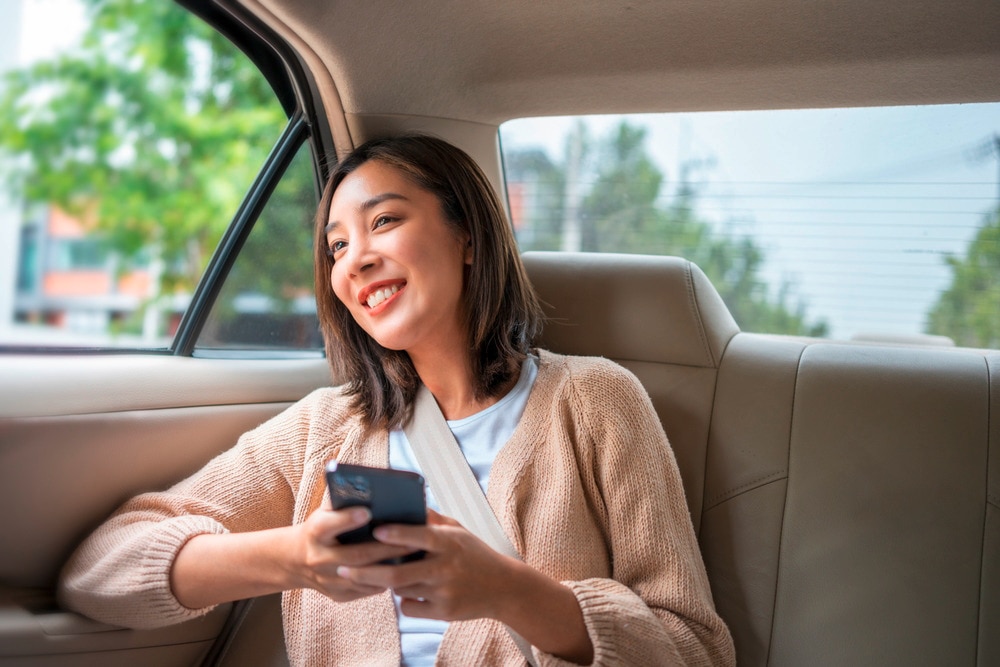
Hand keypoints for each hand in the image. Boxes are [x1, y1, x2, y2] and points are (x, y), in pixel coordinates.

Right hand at [290, 496, 423, 601]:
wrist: (297, 560)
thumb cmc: (321, 528)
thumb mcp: (324, 511)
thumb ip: (343, 503)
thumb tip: (373, 492)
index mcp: (315, 532)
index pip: (328, 525)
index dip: (347, 519)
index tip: (367, 511)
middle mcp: (319, 559)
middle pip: (357, 555)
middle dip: (387, 549)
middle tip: (413, 541)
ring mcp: (328, 580)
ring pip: (365, 577)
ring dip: (391, 567)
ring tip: (414, 557)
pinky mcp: (338, 595)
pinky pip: (367, 590)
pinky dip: (386, 581)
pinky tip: (403, 570)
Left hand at [333, 509, 520, 620]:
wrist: (503, 588)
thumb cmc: (476, 554)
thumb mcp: (459, 531)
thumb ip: (432, 520)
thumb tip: (406, 503)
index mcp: (450, 543)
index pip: (420, 536)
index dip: (397, 534)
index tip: (374, 530)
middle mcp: (446, 568)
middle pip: (399, 573)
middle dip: (367, 572)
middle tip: (343, 569)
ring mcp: (444, 592)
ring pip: (401, 589)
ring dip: (387, 583)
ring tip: (375, 574)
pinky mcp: (444, 613)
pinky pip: (410, 608)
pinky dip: (404, 600)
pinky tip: (407, 592)